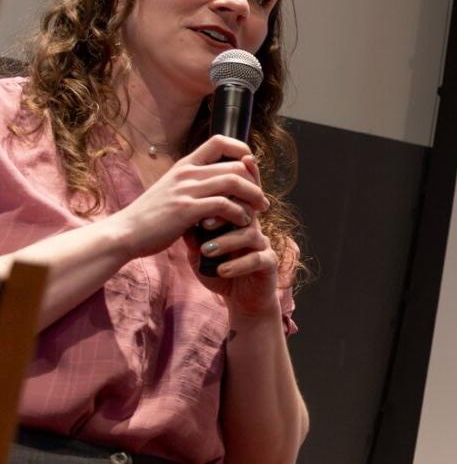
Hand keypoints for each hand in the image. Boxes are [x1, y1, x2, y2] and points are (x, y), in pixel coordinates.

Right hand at [113, 135, 267, 260]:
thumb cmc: (152, 216)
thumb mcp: (173, 190)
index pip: (220, 141)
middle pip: (236, 164)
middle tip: (261, 200)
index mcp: (185, 165)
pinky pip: (224, 204)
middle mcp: (187, 173)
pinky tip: (242, 223)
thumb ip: (196, 184)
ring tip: (259, 210)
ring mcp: (186, 190)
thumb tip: (223, 184)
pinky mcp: (186, 210)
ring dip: (253, 196)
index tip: (252, 168)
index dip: (242, 150)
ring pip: (234, 181)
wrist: (125, 233)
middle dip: (255, 182)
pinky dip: (239, 213)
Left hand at [190, 187, 282, 321]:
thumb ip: (194, 235)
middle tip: (204, 223)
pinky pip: (257, 259)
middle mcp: (254, 228)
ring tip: (207, 251)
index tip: (234, 164)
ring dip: (227, 241)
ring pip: (250, 234)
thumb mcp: (201, 253)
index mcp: (238, 221)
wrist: (241, 299)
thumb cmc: (221, 271)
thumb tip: (179, 216)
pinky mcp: (269, 264)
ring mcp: (263, 245)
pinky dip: (238, 265)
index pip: (238, 197)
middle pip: (245, 210)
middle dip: (225, 213)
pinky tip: (222, 271)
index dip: (240, 179)